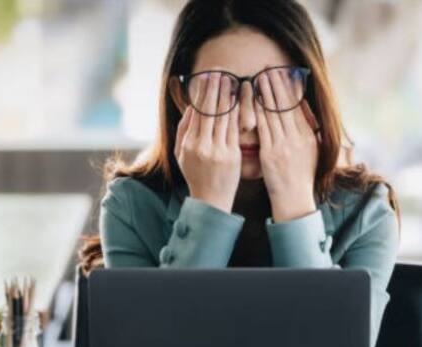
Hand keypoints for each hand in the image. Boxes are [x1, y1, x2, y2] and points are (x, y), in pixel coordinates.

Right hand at [174, 73, 240, 213]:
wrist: (210, 200)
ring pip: (223, 117)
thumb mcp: (181, 154)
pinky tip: (240, 100)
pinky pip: (235, 129)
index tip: (207, 76)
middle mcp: (201, 145)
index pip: (196, 112)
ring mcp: (217, 150)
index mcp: (188, 143)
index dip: (202, 92)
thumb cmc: (196, 175)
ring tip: (231, 79)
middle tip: (220, 70)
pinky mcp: (232, 155)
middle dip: (215, 88)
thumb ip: (184, 130)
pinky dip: (237, 113)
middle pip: (209, 110)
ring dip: (227, 96)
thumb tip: (190, 107)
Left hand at [255, 69, 320, 221]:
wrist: (295, 200)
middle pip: (286, 104)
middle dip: (277, 83)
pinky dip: (258, 111)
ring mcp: (284, 145)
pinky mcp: (271, 153)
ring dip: (266, 92)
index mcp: (308, 136)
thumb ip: (307, 128)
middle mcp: (298, 137)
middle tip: (269, 66)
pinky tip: (252, 99)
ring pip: (275, 112)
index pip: (298, 105)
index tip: (283, 71)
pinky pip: (263, 127)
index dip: (289, 87)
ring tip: (260, 75)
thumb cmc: (300, 177)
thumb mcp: (311, 151)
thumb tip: (304, 107)